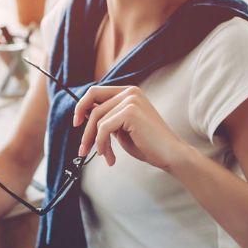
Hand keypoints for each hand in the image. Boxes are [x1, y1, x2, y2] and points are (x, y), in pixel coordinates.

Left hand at [73, 85, 190, 169]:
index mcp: (129, 92)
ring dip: (96, 141)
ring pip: (97, 119)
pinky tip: (109, 156)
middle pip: (93, 105)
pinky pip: (104, 128)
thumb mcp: (121, 129)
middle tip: (83, 149)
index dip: (82, 106)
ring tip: (104, 156)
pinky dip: (102, 144)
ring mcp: (131, 100)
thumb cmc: (147, 144)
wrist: (170, 154)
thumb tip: (83, 114)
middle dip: (86, 130)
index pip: (96, 92)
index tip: (76, 123)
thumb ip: (106, 119)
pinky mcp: (130, 112)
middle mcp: (130, 92)